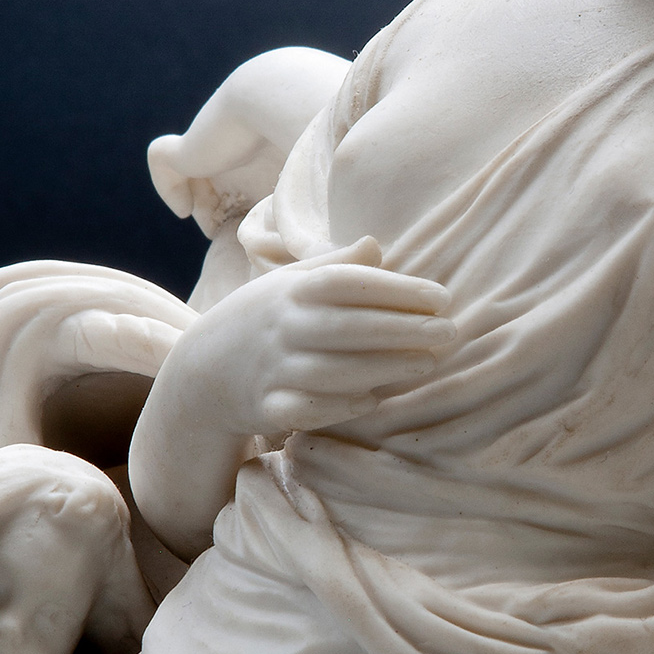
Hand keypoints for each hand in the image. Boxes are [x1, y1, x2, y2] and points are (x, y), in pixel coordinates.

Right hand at [184, 236, 456, 436]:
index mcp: (294, 290)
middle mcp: (284, 327)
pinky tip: (375, 397)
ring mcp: (274, 369)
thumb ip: (336, 266)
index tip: (442, 298)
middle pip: (350, 327)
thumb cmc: (265, 319)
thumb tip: (376, 244)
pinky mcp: (269, 407)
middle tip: (450, 333)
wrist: (203, 371)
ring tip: (428, 364)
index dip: (398, 289)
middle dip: (404, 330)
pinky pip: (310, 409)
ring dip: (385, 368)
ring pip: (335, 371)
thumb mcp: (291, 283)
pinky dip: (343, 405)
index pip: (350, 284)